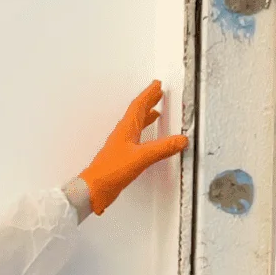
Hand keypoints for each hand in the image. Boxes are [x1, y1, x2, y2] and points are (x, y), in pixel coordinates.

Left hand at [78, 80, 188, 215]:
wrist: (95, 188)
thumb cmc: (110, 171)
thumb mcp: (141, 157)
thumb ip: (162, 148)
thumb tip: (180, 140)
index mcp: (126, 129)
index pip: (139, 106)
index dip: (148, 94)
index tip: (156, 85)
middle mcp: (123, 134)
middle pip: (137, 112)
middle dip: (148, 101)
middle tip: (157, 93)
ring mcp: (122, 145)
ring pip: (136, 125)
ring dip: (146, 116)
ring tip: (155, 112)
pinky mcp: (122, 156)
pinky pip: (136, 139)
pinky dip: (144, 134)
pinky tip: (147, 140)